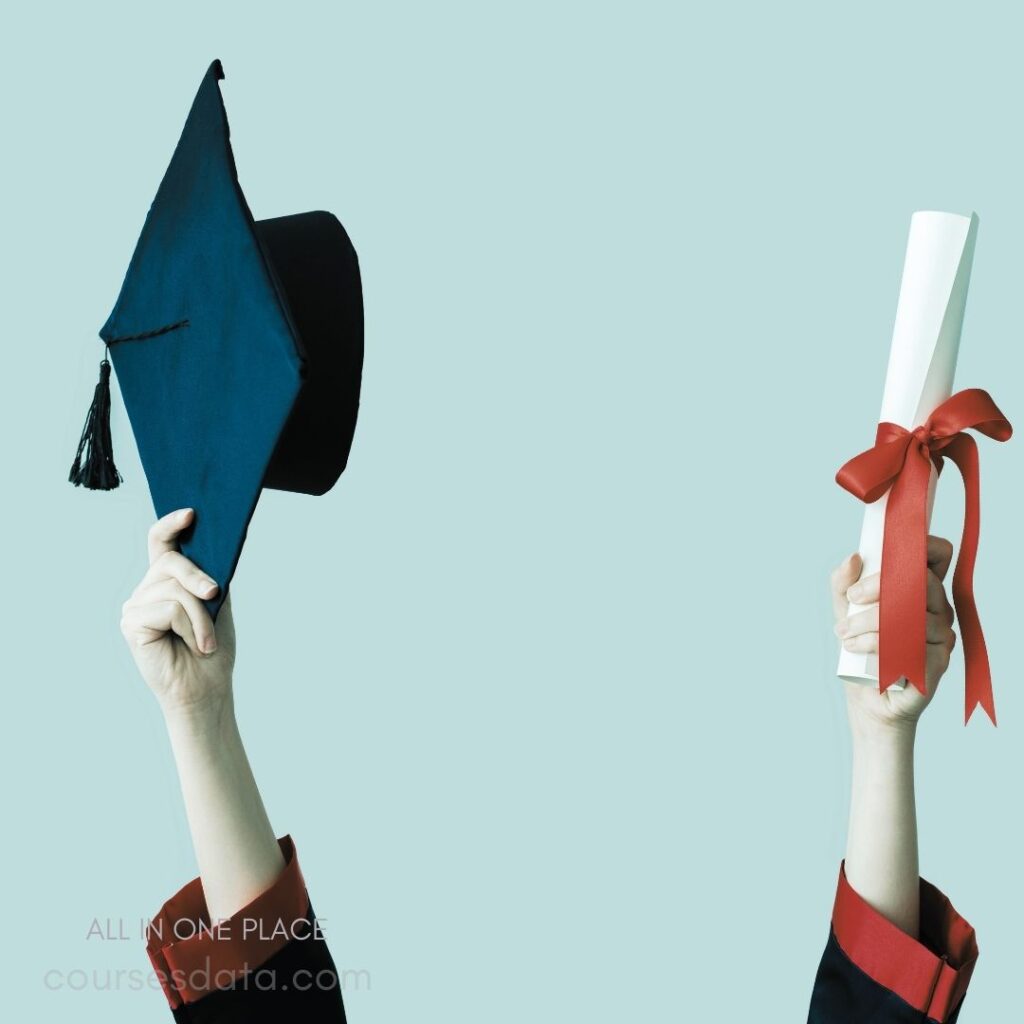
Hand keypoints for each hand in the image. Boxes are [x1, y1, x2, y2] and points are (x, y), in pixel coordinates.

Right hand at [120, 508, 235, 718]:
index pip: (160, 543)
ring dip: (202, 615)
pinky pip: (170, 608)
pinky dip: (192, 627)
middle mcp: (146, 590)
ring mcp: (135, 606)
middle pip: (171, 561)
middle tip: (215, 596)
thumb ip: (211, 574)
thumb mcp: (219, 604)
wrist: (207, 688)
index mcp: (166, 582)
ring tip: (206, 640)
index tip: (191, 513)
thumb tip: (216, 542)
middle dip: (200, 578)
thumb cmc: (213, 649)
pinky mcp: (132, 624)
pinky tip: (193, 645)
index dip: (171, 525)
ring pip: (175, 587)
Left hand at [830, 536, 955, 730]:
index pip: (938, 556)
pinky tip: (856, 648)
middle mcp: (938, 609)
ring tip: (844, 633)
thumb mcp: (845, 611)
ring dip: (869, 621)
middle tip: (852, 600)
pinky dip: (877, 644)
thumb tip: (853, 557)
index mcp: (922, 590)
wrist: (868, 698)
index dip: (921, 546)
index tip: (885, 556)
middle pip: (922, 581)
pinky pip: (912, 643)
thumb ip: (844, 582)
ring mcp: (941, 635)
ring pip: (913, 613)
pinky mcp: (938, 661)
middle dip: (879, 586)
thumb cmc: (862, 648)